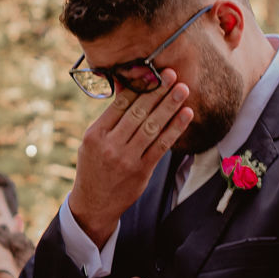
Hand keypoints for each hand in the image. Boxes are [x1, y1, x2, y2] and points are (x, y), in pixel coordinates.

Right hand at [66, 69, 194, 245]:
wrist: (94, 204)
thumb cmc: (94, 167)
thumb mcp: (92, 141)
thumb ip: (109, 118)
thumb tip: (126, 88)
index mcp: (95, 134)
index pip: (120, 105)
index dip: (139, 87)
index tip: (153, 73)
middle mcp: (110, 145)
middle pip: (138, 113)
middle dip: (157, 92)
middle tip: (172, 75)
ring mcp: (126, 159)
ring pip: (152, 127)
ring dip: (170, 106)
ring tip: (183, 90)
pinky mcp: (141, 171)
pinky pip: (161, 146)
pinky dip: (175, 129)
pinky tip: (186, 115)